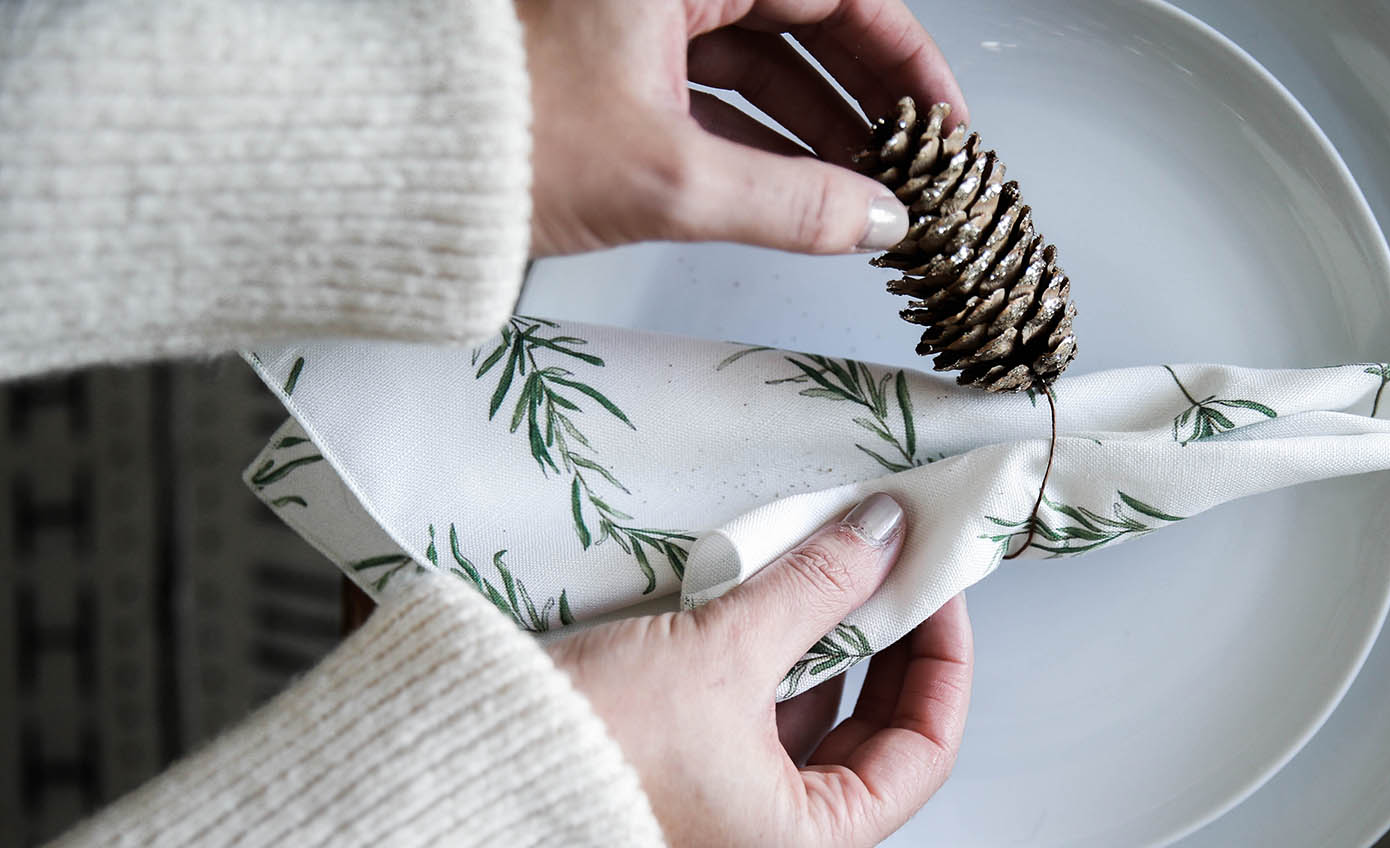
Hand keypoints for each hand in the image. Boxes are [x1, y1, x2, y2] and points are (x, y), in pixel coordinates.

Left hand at [515, 0, 968, 257]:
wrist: (383, 164)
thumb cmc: (494, 134)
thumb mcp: (667, 177)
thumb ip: (791, 202)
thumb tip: (875, 222)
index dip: (902, 57)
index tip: (942, 122)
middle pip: (801, 21)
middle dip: (864, 99)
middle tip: (915, 167)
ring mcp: (635, 18)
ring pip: (758, 60)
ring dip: (817, 127)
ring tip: (869, 194)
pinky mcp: (611, 65)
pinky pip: (711, 90)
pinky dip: (760, 138)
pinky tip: (803, 190)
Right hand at [549, 494, 973, 847]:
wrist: (456, 778)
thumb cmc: (593, 750)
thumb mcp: (724, 653)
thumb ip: (814, 588)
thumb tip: (882, 536)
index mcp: (809, 845)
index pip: (923, 750)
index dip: (942, 659)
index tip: (936, 584)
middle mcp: (773, 846)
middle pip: (868, 735)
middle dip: (882, 643)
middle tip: (887, 563)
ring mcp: (721, 820)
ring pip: (804, 722)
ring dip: (820, 643)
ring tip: (826, 565)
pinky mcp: (674, 788)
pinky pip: (747, 719)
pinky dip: (766, 660)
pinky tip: (763, 598)